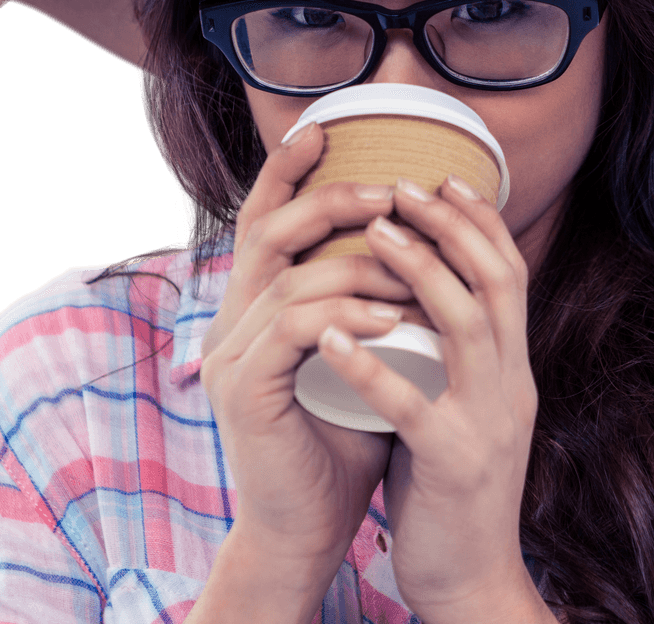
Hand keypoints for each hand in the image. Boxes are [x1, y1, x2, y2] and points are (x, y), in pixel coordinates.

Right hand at [199, 122, 413, 568]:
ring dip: (359, 265)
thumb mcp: (359, 351)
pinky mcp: (243, 389)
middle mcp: (233, 317)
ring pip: (289, 278)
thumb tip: (423, 243)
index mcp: (257, 303)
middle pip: (268, 231)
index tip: (323, 130)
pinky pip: (295, 331)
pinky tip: (393, 321)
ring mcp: (230, 353)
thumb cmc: (341, 432)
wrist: (306, 522)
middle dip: (330, 201)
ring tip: (414, 266)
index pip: (264, 222)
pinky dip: (347, 317)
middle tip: (389, 190)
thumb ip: (370, 298)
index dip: (285, 172)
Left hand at [312, 173, 539, 618]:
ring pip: (467, 326)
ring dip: (423, 273)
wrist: (472, 578)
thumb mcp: (467, 404)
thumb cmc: (452, 483)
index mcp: (513, 367)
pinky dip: (374, 364)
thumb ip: (455, 353)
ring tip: (378, 234)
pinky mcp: (453, 463)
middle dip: (456, 226)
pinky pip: (413, 404)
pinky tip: (333, 338)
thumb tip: (422, 291)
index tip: (447, 178)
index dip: (483, 221)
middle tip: (407, 185)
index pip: (511, 274)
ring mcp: (489, 422)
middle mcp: (513, 383)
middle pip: (499, 282)